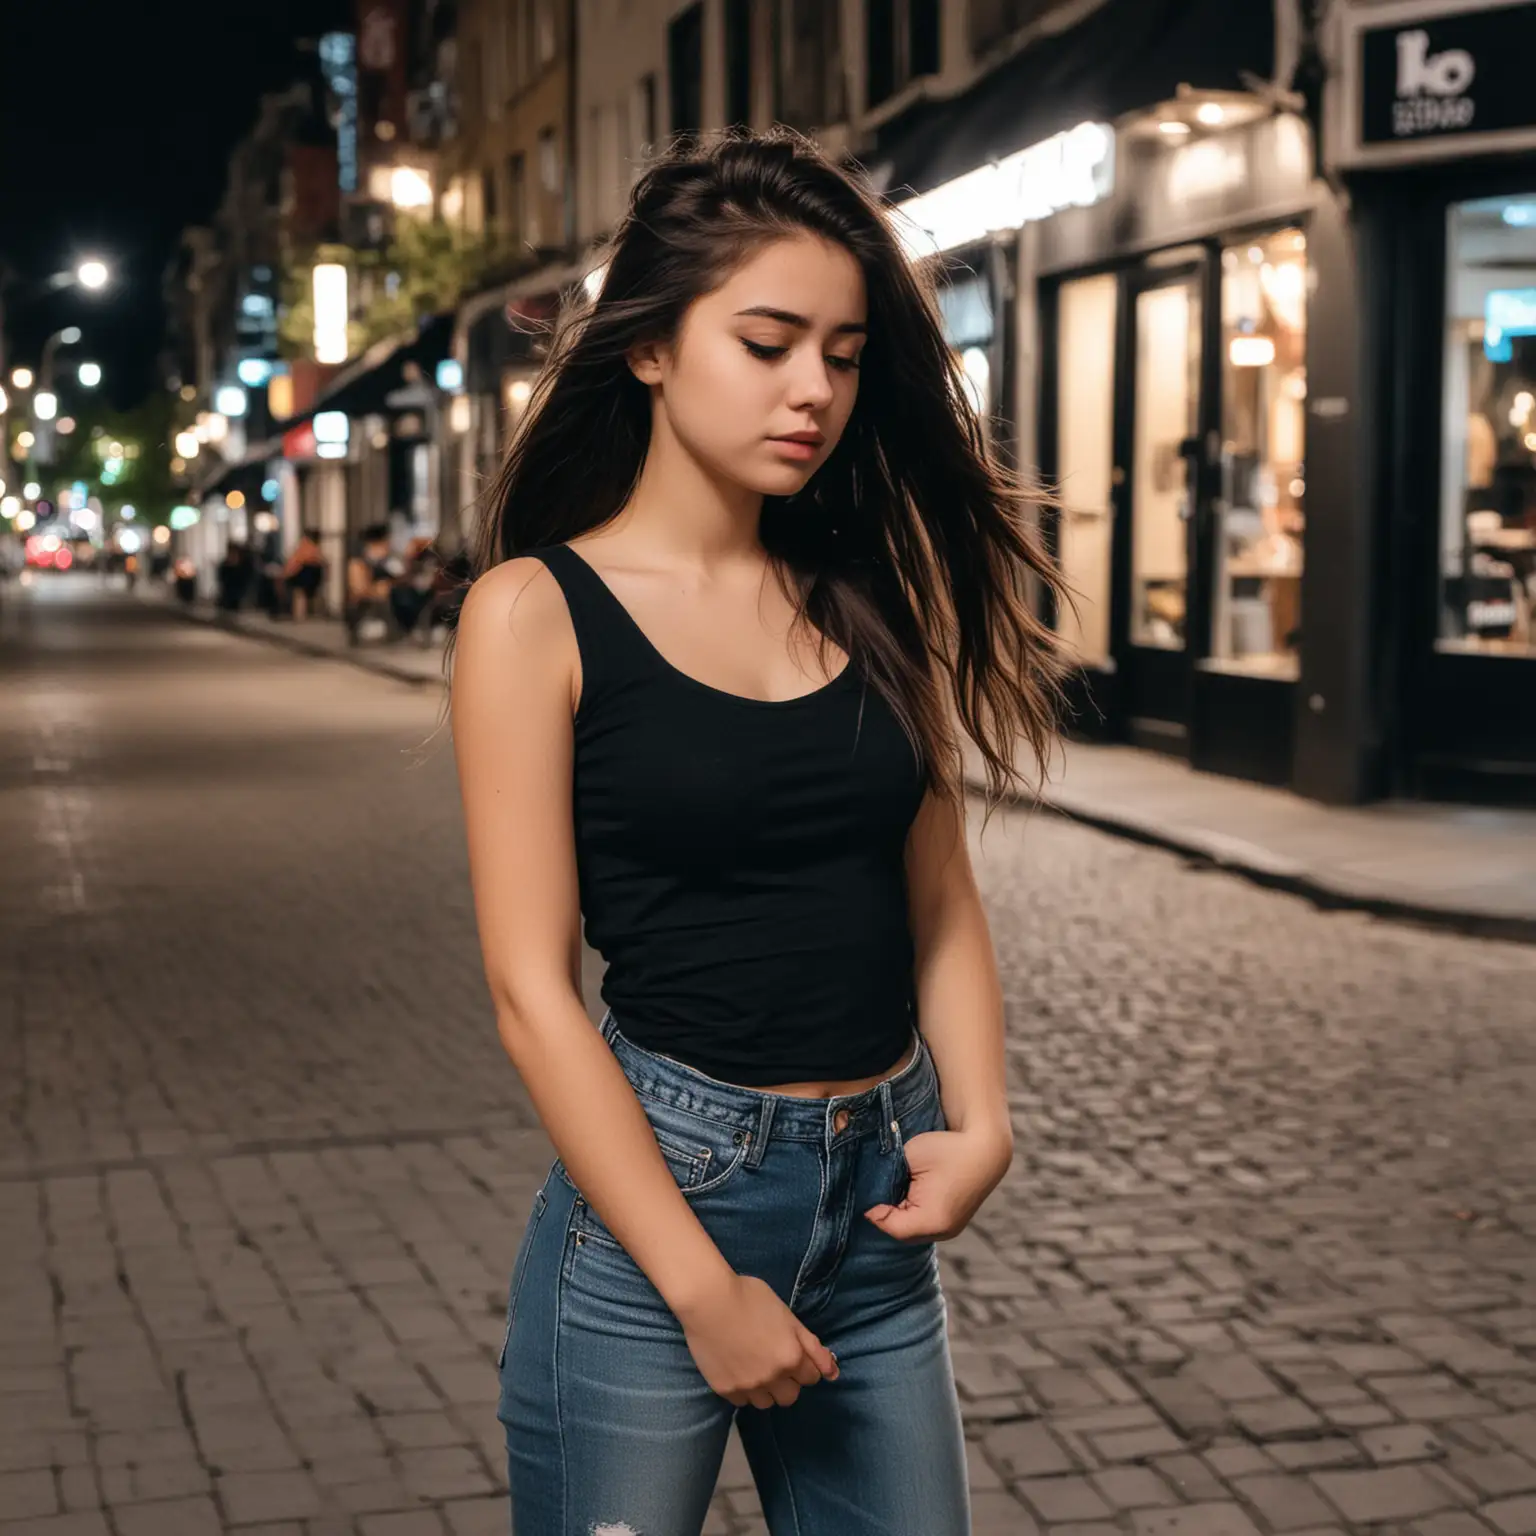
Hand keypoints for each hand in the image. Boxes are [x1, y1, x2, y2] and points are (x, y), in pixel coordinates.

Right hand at [675, 1272, 838, 1408]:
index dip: (803, 1364)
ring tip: (753, 1365)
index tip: (790, 1351)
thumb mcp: (787, 1316)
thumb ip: (812, 1345)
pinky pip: (742, 1401)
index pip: (812, 1378)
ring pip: (766, 1404)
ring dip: (766, 1389)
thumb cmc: (750, 1298)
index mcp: (791, 1357)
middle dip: (787, 1382)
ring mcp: (748, 1386)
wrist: (708, 1300)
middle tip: (773, 1360)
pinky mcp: (725, 1390)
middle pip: (790, 1397)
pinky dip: (744, 1390)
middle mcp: (773, 1378)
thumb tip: (833, 1373)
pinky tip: (737, 1368)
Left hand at [864, 1126, 1012, 1242]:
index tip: (866, 1201)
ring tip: (891, 1197)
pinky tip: (908, 1198)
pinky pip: (926, 1227)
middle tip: (875, 1199)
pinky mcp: (955, 1223)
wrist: (985, 1147)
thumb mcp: (910, 1158)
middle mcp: (943, 1231)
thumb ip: (889, 1180)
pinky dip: (913, 1216)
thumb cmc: (946, 1149)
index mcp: (932, 1219)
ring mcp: (951, 1230)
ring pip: (914, 1232)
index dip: (875, 1214)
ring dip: (900, 1218)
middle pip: (902, 1234)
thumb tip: (875, 1197)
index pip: (892, 1227)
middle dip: (887, 1218)